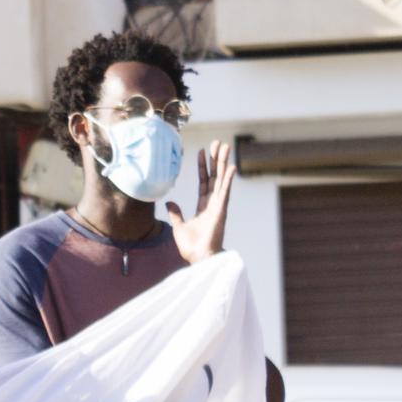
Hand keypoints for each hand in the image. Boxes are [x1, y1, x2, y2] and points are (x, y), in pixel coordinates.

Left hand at [167, 140, 236, 263]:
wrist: (199, 259)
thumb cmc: (192, 246)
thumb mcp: (179, 226)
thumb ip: (176, 214)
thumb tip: (170, 202)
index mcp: (204, 206)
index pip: (204, 182)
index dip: (203, 167)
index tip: (202, 152)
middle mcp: (213, 204)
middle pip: (215, 177)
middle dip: (216, 160)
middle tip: (218, 143)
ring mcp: (218, 207)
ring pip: (222, 180)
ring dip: (223, 163)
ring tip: (226, 147)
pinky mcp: (221, 212)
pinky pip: (225, 192)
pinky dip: (228, 180)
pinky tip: (231, 167)